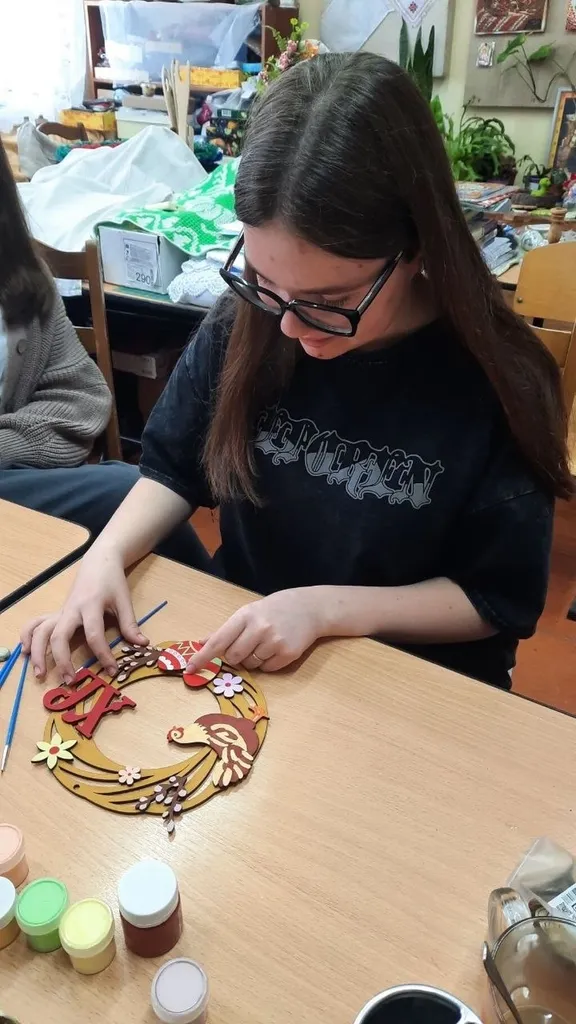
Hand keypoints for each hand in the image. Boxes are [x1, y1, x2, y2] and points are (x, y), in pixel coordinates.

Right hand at [21, 546, 146, 682]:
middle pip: (60, 636)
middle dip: (62, 660)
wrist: (99, 562)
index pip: (94, 635)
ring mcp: (62, 611)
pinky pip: (36, 623)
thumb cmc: (112, 581)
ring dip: (38, 652)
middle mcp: (71, 609)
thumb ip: (130, 624)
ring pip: (42, 630)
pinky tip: (26, 652)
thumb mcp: (124, 601)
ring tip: (39, 673)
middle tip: (70, 680)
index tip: (112, 671)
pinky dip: (28, 636)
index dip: (103, 655)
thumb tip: (142, 645)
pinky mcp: (57, 612)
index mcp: (90, 605)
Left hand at [187, 587, 327, 672]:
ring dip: (252, 660)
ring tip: (265, 643)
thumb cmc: (274, 609)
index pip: (219, 640)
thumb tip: (201, 642)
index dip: (203, 656)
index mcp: (245, 616)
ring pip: (250, 665)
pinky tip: (276, 649)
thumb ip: (226, 629)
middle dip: (236, 656)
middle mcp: (259, 628)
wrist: (310, 608)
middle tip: (248, 643)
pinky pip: (267, 669)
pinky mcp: (288, 654)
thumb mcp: (249, 612)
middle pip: (233, 657)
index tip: (190, 668)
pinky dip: (267, 664)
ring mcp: (274, 641)